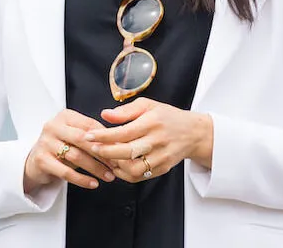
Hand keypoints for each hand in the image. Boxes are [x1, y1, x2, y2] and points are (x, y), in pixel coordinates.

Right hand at [23, 109, 116, 194]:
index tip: (120, 150)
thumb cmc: (62, 147)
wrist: (36, 161)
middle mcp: (53, 126)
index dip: (107, 138)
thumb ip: (93, 137)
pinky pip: (66, 172)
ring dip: (96, 168)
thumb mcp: (75, 137)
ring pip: (76, 156)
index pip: (90, 125)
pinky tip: (93, 184)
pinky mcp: (41, 160)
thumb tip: (120, 145)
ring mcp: (45, 142)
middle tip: (117, 164)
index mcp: (64, 116)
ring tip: (109, 176)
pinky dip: (82, 179)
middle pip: (83, 139)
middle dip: (102, 153)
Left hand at [83, 98, 212, 182]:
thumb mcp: (147, 105)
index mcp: (152, 122)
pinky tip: (117, 165)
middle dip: (105, 152)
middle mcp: (158, 141)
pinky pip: (140, 176)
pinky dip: (125, 174)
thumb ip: (125, 110)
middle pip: (127, 152)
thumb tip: (104, 114)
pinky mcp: (163, 168)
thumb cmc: (166, 117)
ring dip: (115, 165)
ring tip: (105, 157)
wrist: (192, 133)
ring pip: (134, 169)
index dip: (104, 136)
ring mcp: (161, 157)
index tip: (89, 135)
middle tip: (92, 148)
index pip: (124, 132)